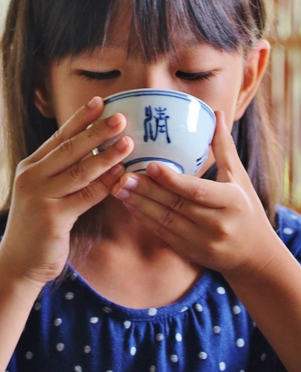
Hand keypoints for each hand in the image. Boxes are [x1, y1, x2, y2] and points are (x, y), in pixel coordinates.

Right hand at [0, 98, 134, 285]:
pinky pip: (85, 197)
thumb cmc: (37, 226)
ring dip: (107, 155)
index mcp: (30, 166)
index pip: (59, 136)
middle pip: (70, 148)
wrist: (18, 264)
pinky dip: (104, 185)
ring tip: (128, 142)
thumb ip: (61, 172)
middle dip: (97, 130)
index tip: (100, 101)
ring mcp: (40, 196)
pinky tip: (120, 174)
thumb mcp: (43, 192)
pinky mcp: (52, 218)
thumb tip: (94, 150)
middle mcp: (32, 177)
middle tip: (120, 116)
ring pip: (80, 170)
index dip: (80, 118)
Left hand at [111, 111, 277, 276]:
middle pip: (176, 205)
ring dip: (139, 204)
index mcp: (231, 202)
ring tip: (117, 187)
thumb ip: (223, 147)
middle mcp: (216, 224)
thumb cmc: (246, 209)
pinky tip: (128, 204)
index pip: (198, 191)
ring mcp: (202, 242)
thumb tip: (216, 114)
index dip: (173, 180)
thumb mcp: (238, 178)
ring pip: (165, 221)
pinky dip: (144, 219)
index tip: (150, 166)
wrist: (255, 257)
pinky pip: (162, 234)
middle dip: (147, 190)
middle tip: (122, 175)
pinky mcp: (189, 252)